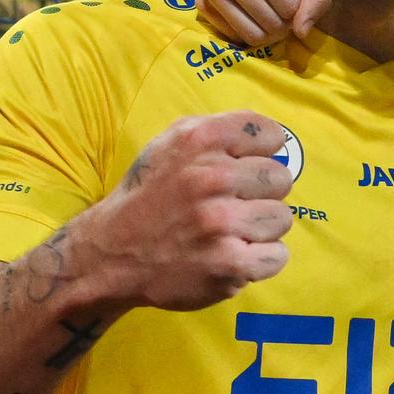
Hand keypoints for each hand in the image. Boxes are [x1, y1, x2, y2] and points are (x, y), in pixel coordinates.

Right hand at [81, 111, 293, 311]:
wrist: (111, 253)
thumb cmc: (150, 194)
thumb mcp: (172, 142)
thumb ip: (221, 130)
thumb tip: (273, 136)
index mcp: (201, 140)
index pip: (270, 134)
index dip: (261, 153)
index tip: (243, 167)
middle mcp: (212, 177)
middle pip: (281, 179)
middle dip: (260, 193)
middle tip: (232, 204)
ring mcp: (222, 223)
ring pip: (282, 218)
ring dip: (260, 228)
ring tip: (228, 232)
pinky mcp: (229, 263)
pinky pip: (277, 256)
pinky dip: (259, 260)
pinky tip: (232, 255)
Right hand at [198, 0, 329, 46]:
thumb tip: (301, 33)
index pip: (289, 9)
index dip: (299, 2)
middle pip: (270, 26)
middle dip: (285, 19)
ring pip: (251, 35)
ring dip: (267, 26)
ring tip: (270, 4)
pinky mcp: (202, 1)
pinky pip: (231, 35)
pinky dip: (247, 27)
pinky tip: (252, 8)